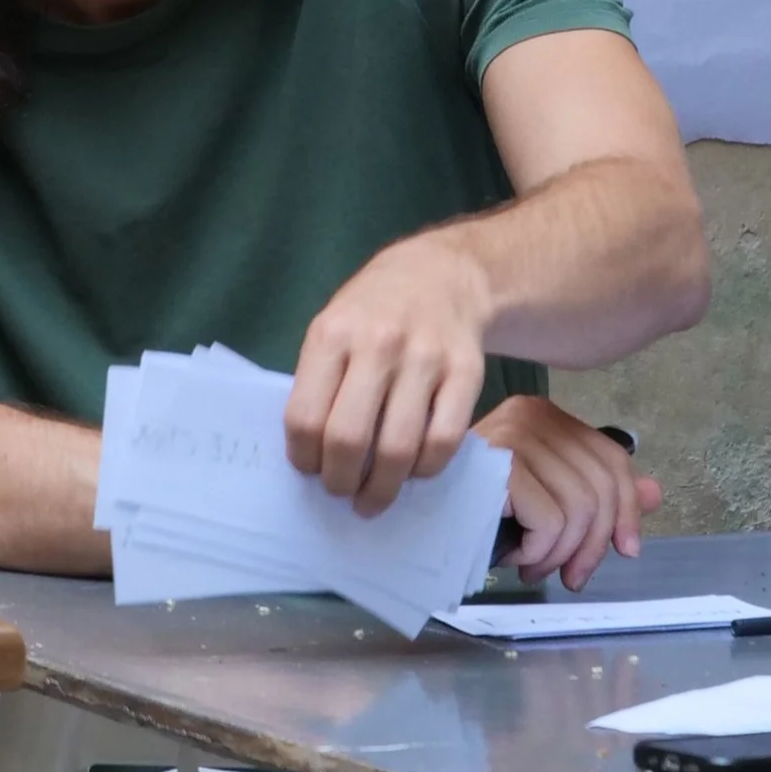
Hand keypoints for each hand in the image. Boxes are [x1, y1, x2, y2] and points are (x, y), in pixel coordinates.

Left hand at [285, 232, 491, 514]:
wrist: (445, 274)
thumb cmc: (375, 311)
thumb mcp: (333, 327)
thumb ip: (320, 382)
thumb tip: (312, 454)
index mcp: (333, 334)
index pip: (305, 417)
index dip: (303, 458)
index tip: (309, 470)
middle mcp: (379, 344)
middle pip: (348, 439)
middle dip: (340, 482)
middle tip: (341, 491)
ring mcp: (426, 359)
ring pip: (398, 449)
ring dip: (381, 488)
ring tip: (372, 497)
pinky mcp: (467, 373)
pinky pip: (443, 442)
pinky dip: (424, 470)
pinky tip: (413, 471)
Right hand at [479, 393, 661, 591]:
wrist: (412, 516)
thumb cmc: (471, 509)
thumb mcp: (544, 496)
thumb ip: (598, 491)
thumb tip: (655, 494)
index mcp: (545, 415)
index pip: (613, 459)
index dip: (627, 511)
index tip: (626, 552)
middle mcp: (531, 414)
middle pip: (602, 487)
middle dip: (594, 545)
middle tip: (570, 576)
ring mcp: (513, 436)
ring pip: (580, 510)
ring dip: (560, 554)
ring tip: (533, 564)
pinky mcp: (498, 467)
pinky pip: (551, 521)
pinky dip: (540, 551)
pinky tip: (514, 555)